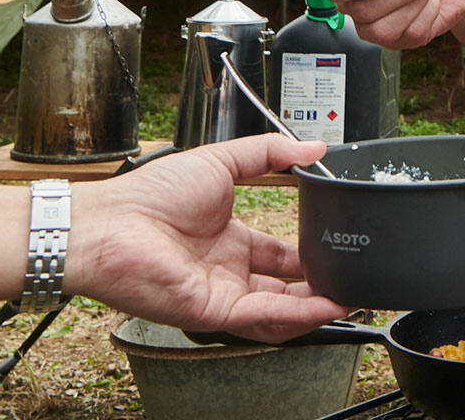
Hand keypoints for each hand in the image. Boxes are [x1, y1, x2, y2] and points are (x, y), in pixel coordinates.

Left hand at [70, 135, 348, 343]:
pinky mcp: (214, 311)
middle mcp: (226, 270)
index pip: (278, 254)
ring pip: (280, 308)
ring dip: (317, 305)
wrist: (110, 224)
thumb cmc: (149, 194)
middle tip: (354, 278)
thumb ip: (270, 152)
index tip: (337, 246)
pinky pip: (264, 317)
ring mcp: (221, 293)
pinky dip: (298, 313)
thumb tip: (315, 146)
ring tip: (351, 297)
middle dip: (321, 285)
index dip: (309, 255)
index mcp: (228, 239)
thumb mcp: (221, 160)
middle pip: (285, 286)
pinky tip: (326, 305)